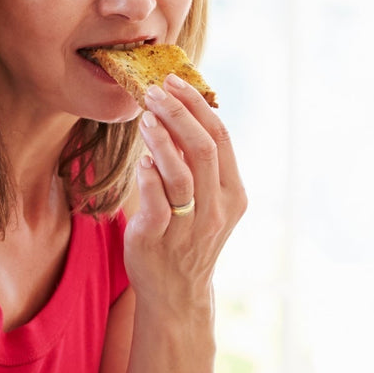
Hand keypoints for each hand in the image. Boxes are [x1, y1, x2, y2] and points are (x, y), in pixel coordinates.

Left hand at [124, 73, 246, 312]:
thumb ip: (197, 163)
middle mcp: (217, 210)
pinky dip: (150, 176)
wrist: (175, 291)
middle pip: (203, 149)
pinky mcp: (159, 239)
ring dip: (162, 139)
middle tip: (154, 90)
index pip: (221, 138)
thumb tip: (179, 110)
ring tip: (145, 115)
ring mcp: (189, 227)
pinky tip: (140, 158)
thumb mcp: (205, 199)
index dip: (197, 106)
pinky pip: (157, 203)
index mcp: (233, 194)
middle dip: (178, 113)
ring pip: (181, 174)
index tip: (174, 81)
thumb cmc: (186, 234)